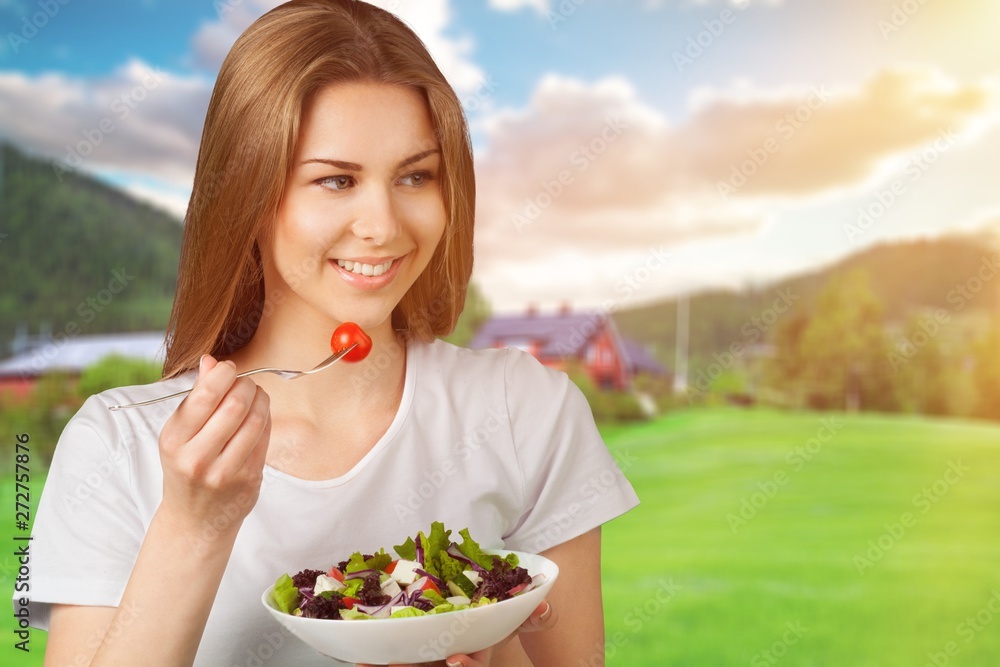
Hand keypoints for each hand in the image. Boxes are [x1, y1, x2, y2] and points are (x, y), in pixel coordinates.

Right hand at [156, 354, 270, 541]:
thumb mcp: (179, 435)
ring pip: (255, 420)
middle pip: (235, 405)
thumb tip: (211, 361)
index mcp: (173, 441)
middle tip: (246, 382)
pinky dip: (266, 419)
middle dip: (246, 385)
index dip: (224, 374)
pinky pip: (265, 438)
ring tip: (255, 395)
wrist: (194, 520)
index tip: (229, 368)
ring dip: (260, 399)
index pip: (204, 396)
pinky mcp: (248, 480)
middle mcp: (197, 458)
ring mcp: (225, 472)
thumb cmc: (186, 468)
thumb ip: (196, 398)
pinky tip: (259, 415)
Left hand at [357, 599, 555, 666]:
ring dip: (387, 665)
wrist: (480, 628)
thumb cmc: (498, 623)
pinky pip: (394, 659)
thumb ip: (534, 616)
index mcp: (477, 655)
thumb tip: (544, 605)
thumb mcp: (518, 620)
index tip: (454, 659)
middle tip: (393, 664)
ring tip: (365, 662)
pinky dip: (375, 658)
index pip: (474, 666)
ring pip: (412, 665)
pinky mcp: (412, 656)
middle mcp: (453, 661)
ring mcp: (430, 660)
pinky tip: (356, 654)